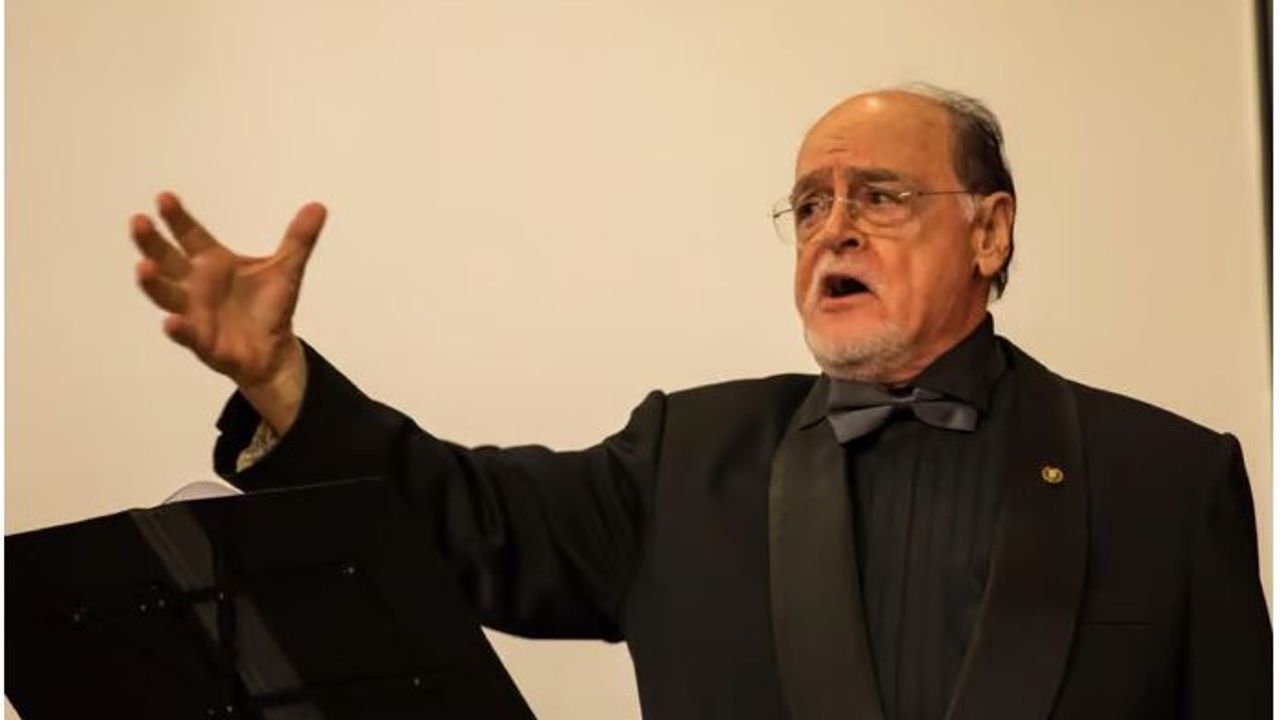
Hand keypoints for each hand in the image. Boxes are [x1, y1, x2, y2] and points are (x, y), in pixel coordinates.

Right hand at [131, 191, 326, 431]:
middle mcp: (195, 285)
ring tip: (144, 267)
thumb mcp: (287, 269)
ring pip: (166, 296)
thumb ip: (299, 239)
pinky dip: (179, 329)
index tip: (165, 198)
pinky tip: (171, 322)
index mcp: (212, 262)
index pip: (190, 235)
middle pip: (167, 260)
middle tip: (139, 222)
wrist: (274, 349)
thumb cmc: (269, 306)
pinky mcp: (203, 342)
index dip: (177, 219)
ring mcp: (195, 313)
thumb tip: (319, 207)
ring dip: (153, 283)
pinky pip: (187, 335)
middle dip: (151, 243)